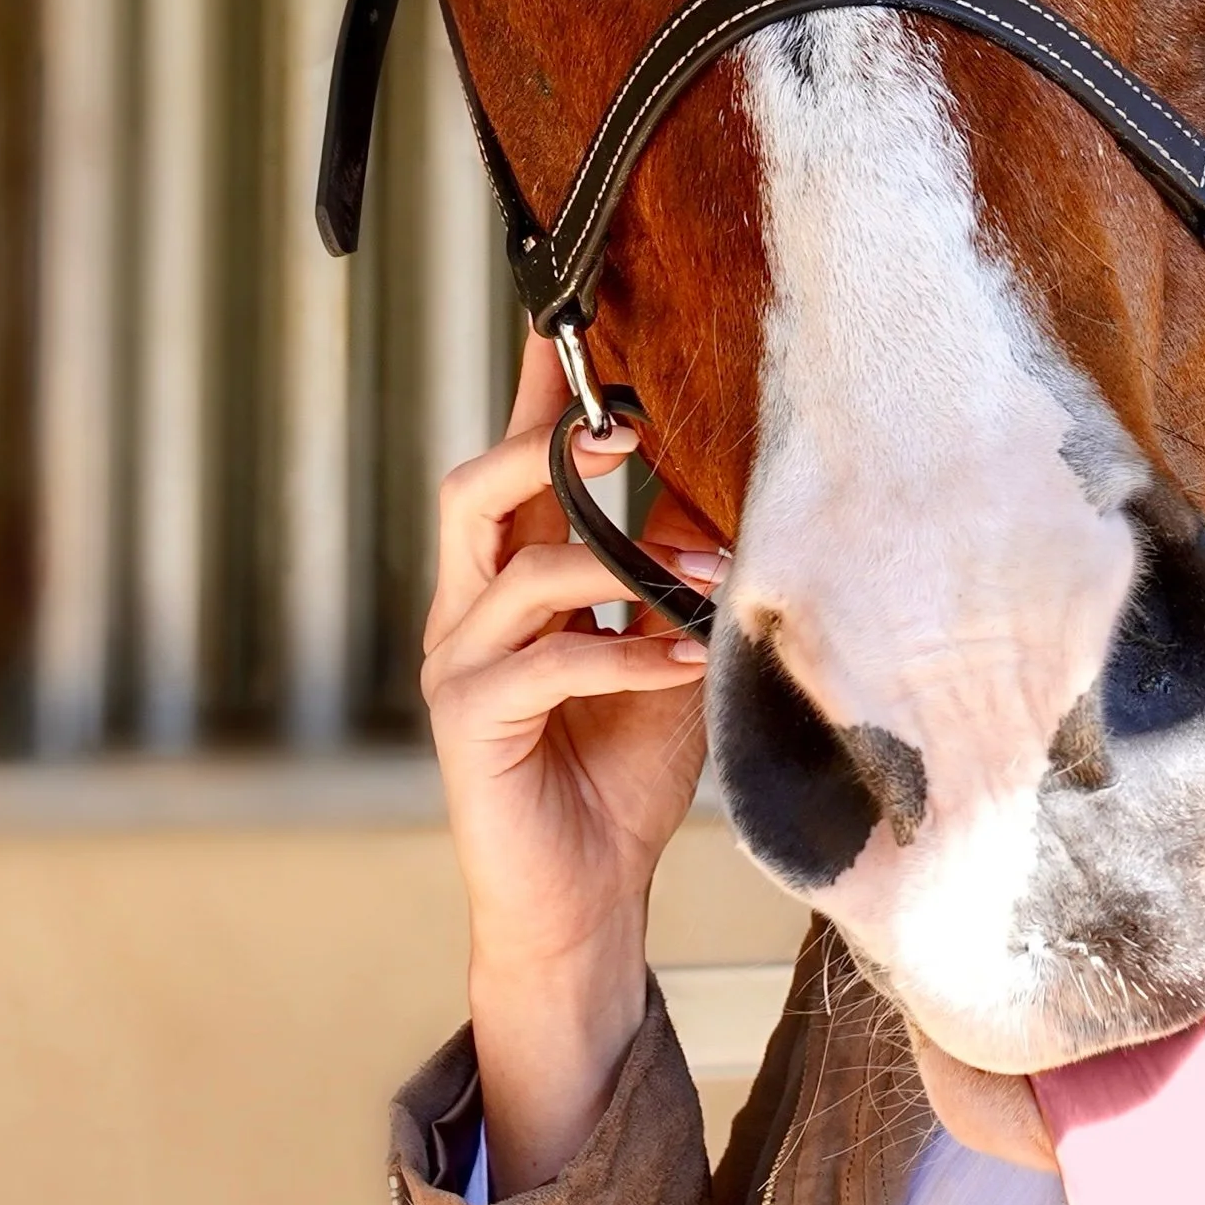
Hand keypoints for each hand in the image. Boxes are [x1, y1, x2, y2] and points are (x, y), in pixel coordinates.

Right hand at [423, 332, 725, 1193]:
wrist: (589, 891)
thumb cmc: (628, 759)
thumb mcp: (672, 639)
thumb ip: (682, 568)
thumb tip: (743, 481)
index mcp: (515, 576)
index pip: (518, 463)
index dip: (540, 389)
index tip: (571, 313)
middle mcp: (471, 608)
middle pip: (474, 490)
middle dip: (546, 448)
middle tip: (627, 433)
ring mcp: (461, 666)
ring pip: (516, 571)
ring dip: (623, 562)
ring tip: (707, 580)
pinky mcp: (471, 726)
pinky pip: (545, 662)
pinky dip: (626, 652)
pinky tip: (686, 661)